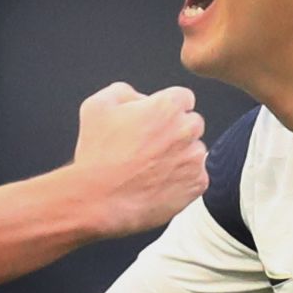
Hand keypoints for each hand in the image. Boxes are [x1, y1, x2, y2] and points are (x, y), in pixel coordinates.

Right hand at [66, 81, 206, 235]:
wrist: (98, 200)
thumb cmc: (96, 154)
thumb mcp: (97, 106)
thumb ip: (124, 91)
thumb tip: (141, 98)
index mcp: (167, 106)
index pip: (183, 98)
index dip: (165, 109)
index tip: (151, 123)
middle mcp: (187, 130)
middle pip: (192, 123)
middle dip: (175, 131)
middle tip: (148, 148)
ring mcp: (194, 159)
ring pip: (194, 151)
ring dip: (179, 156)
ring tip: (149, 169)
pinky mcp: (197, 184)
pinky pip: (196, 177)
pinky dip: (181, 180)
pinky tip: (157, 184)